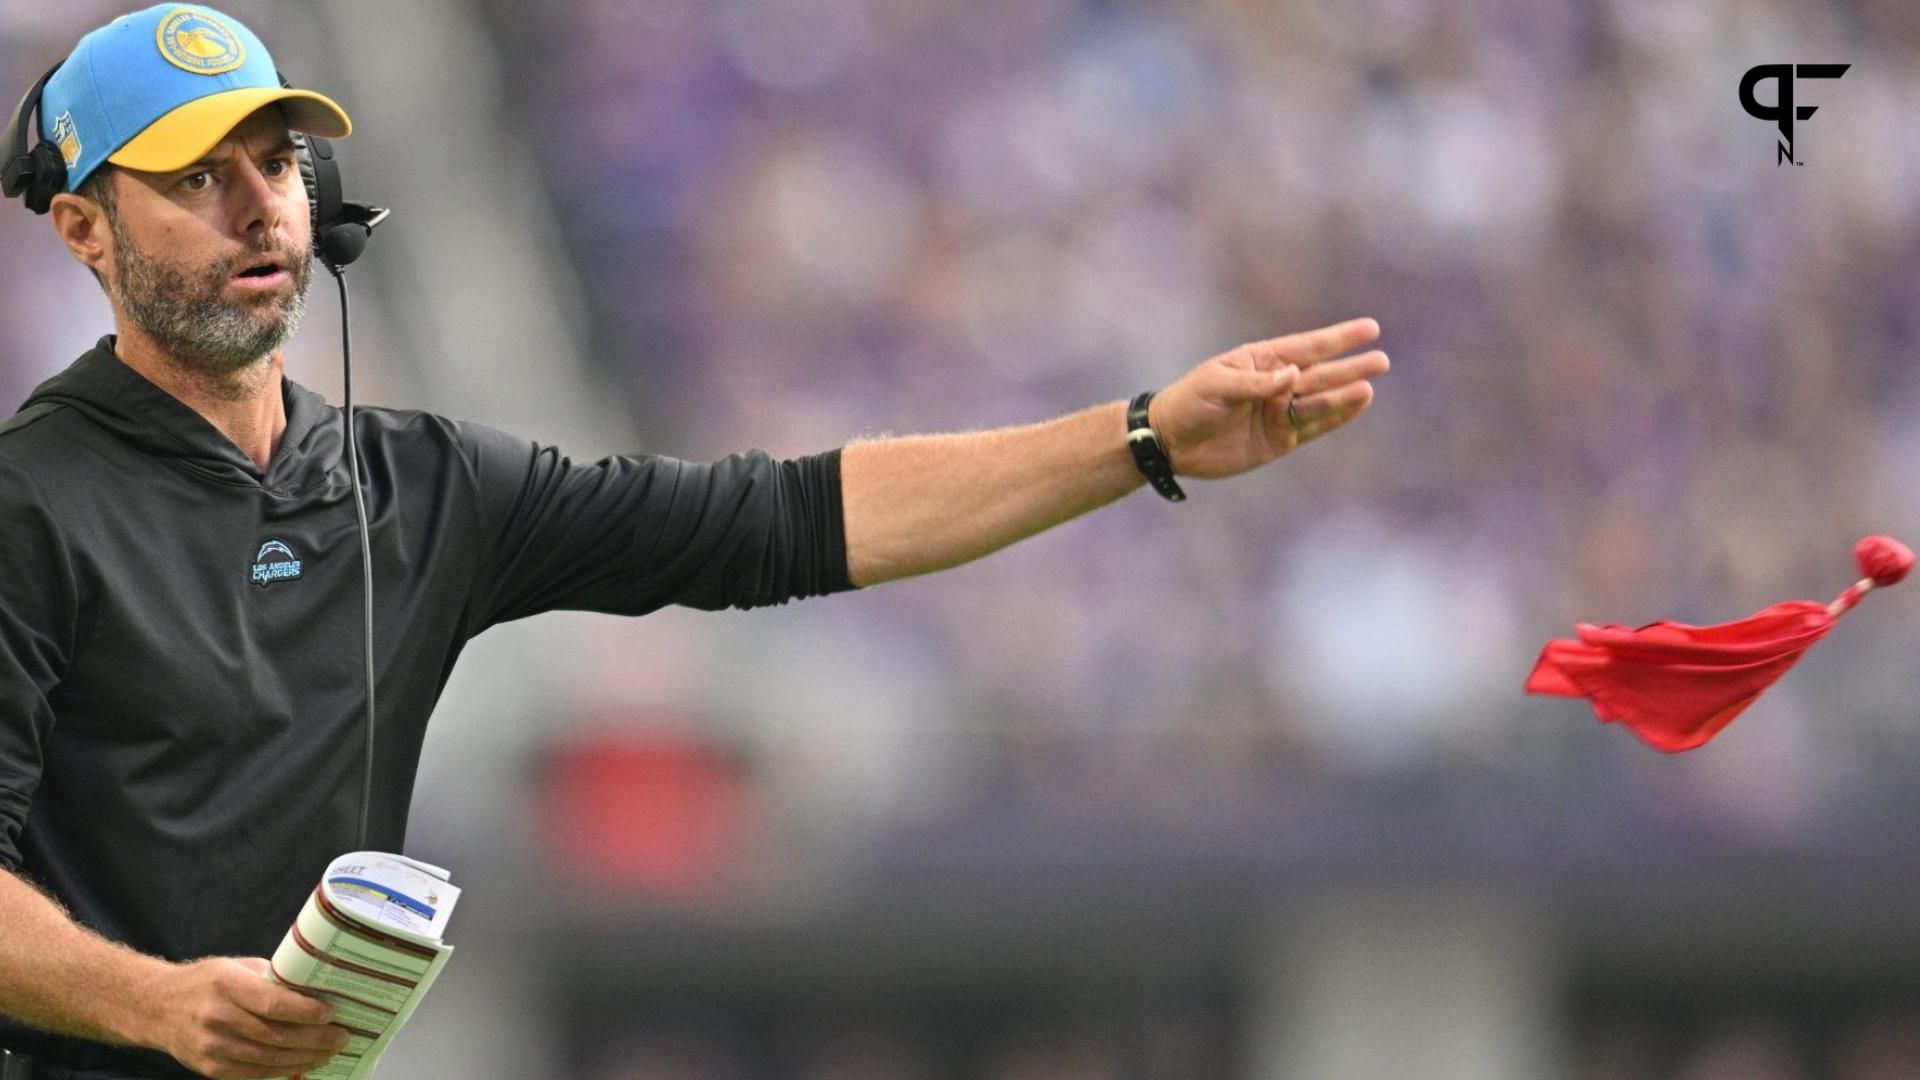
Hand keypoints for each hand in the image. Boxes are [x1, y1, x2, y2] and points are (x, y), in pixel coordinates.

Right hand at [142, 957, 350, 1078]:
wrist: (156, 1008)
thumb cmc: (205, 982)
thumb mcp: (236, 967)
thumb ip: (271, 978)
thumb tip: (314, 987)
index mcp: (227, 985)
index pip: (273, 1004)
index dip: (306, 1012)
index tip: (332, 1014)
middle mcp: (218, 1017)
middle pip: (276, 1035)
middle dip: (315, 1039)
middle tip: (342, 1037)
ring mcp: (212, 1047)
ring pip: (268, 1059)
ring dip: (305, 1058)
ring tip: (330, 1052)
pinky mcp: (210, 1068)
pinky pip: (253, 1073)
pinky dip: (282, 1070)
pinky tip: (302, 1063)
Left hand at [1148, 317, 1387, 478]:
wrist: (1170, 441)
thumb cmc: (1189, 402)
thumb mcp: (1218, 385)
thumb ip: (1256, 383)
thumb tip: (1293, 376)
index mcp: (1262, 361)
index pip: (1307, 347)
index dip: (1338, 339)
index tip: (1370, 328)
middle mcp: (1276, 385)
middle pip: (1321, 373)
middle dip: (1350, 367)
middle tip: (1381, 360)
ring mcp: (1279, 412)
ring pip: (1320, 402)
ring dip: (1344, 395)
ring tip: (1369, 387)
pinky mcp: (1279, 439)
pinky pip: (1313, 427)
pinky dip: (1335, 418)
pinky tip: (1356, 406)